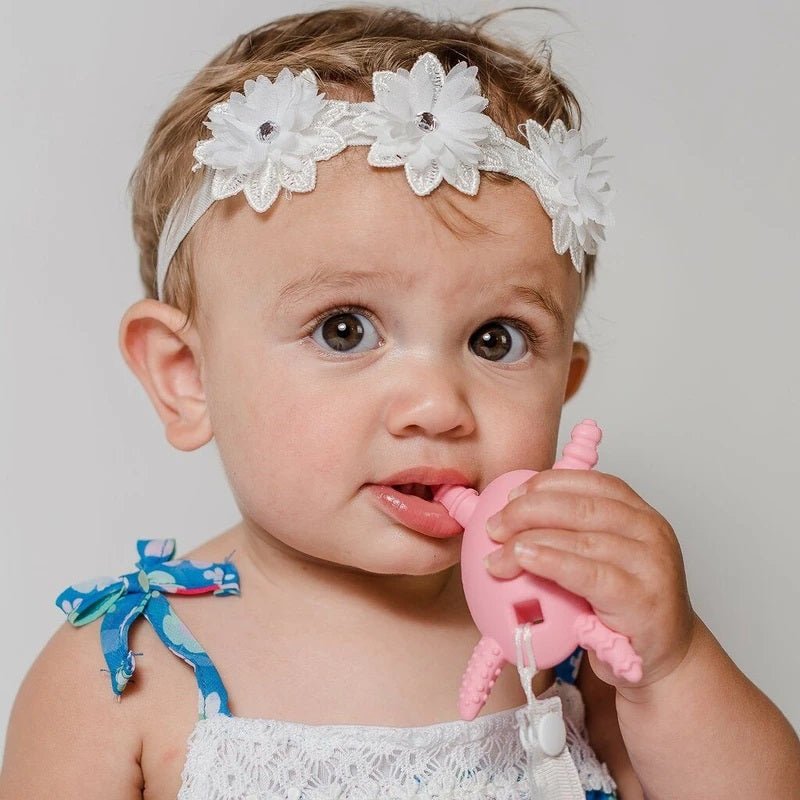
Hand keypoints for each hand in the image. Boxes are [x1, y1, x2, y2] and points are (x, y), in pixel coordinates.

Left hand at [484, 468, 697, 690]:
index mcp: (639, 513)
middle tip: (495, 527)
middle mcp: (650, 531)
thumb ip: (571, 533)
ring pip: (578, 539)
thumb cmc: (622, 607)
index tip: (512, 496)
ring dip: (528, 542)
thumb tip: (511, 515)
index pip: (590, 482)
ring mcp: (650, 564)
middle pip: (579, 507)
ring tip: (498, 554)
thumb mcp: (601, 558)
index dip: (546, 484)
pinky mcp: (640, 598)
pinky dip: (550, 562)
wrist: (665, 659)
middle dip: (527, 512)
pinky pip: (587, 573)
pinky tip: (525, 560)